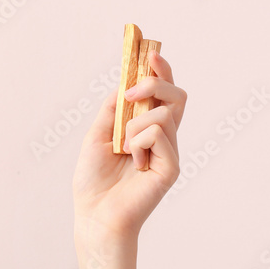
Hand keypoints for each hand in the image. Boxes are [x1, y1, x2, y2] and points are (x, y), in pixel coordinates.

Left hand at [73, 50, 185, 251]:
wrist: (93, 214)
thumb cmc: (93, 181)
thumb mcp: (98, 135)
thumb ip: (113, 109)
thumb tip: (125, 83)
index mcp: (146, 129)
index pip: (163, 93)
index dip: (161, 71)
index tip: (149, 54)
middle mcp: (163, 138)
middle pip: (176, 95)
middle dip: (155, 83)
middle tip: (131, 93)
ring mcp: (169, 152)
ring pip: (164, 113)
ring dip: (134, 124)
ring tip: (123, 148)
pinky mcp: (171, 167)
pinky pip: (159, 134)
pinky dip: (138, 141)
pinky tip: (132, 162)